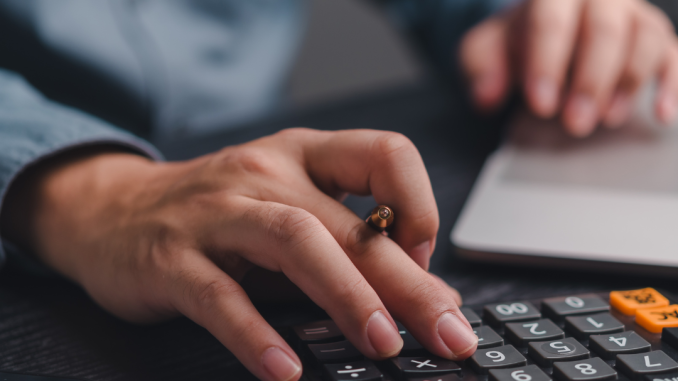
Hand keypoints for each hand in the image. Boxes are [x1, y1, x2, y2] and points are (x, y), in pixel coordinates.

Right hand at [0, 129, 475, 380]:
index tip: (424, 260)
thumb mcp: (285, 210)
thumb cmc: (217, 213)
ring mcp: (215, 212)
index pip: (384, 154)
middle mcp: (264, 173)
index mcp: (302, 155)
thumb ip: (347, 246)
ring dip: (346, 295)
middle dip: (407, 282)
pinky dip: (257, 334)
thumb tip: (428, 296)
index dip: (417, 205)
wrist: (112, 209)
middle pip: (346, 222)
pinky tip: (286, 370)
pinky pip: (219, 295)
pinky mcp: (171, 257)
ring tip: (383, 345)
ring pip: (293, 241)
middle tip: (449, 333)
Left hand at [460, 0, 677, 135]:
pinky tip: (662, 116)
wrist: (543, 31)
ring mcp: (631, 15)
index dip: (547, 64)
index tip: (541, 106)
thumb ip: (480, 68)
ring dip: (627, 83)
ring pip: (643, 39)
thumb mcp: (484, 51)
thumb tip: (485, 96)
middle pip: (604, 31)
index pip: (551, 21)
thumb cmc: (514, 43)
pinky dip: (671, 85)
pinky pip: (671, 56)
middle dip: (590, 81)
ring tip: (606, 120)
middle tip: (574, 123)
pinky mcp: (654, 38)